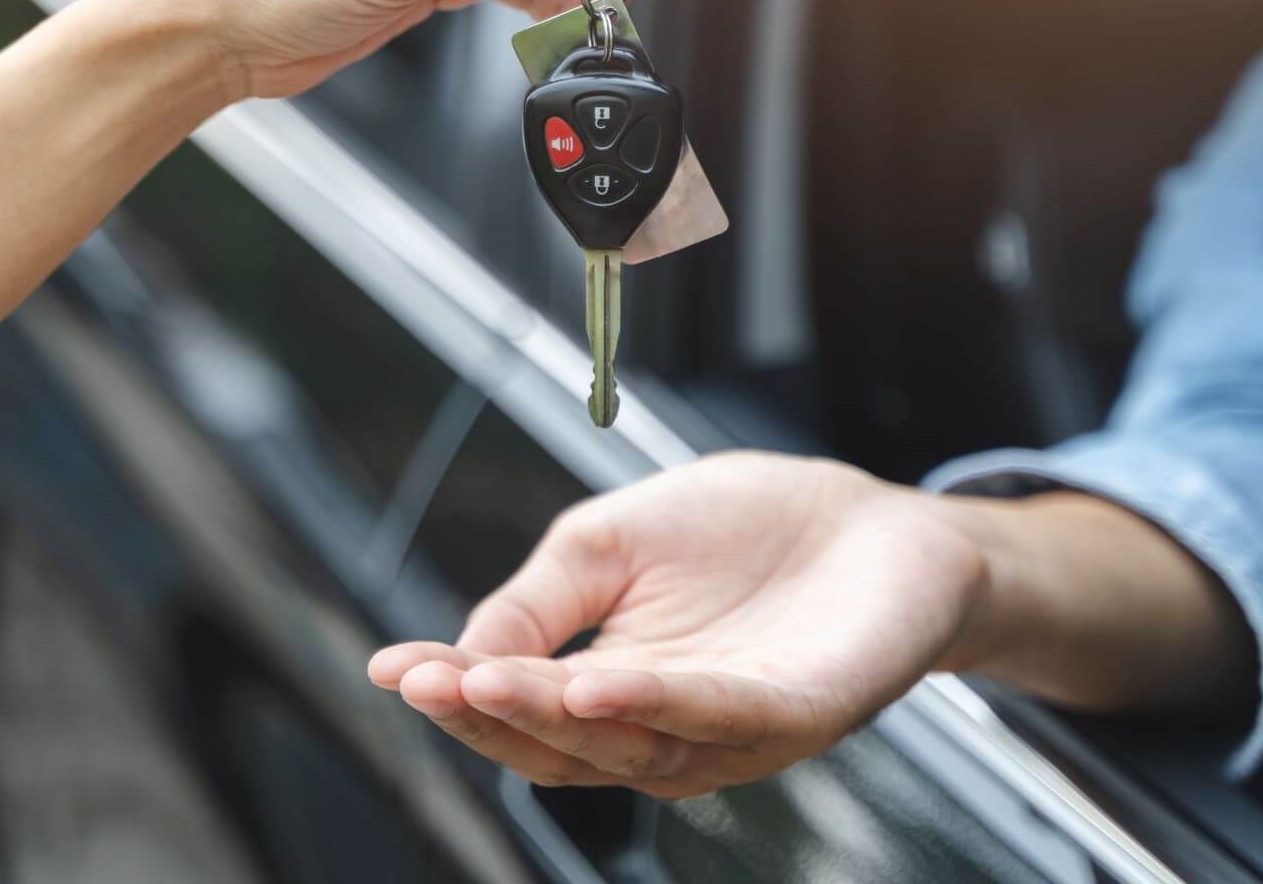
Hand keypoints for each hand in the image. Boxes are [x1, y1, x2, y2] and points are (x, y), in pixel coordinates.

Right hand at [368, 452, 990, 797]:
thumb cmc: (745, 529)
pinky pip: (721, 718)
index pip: (521, 708)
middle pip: (562, 744)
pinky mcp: (801, 713)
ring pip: (630, 744)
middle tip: (426, 678)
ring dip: (556, 717)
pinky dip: (657, 706)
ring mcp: (734, 731)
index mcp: (615, 689)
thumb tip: (455, 651)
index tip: (388, 668)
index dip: (454, 692)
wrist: (874, 517)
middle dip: (488, 711)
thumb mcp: (611, 542)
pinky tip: (598, 684)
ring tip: (489, 682)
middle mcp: (667, 728)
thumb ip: (540, 598)